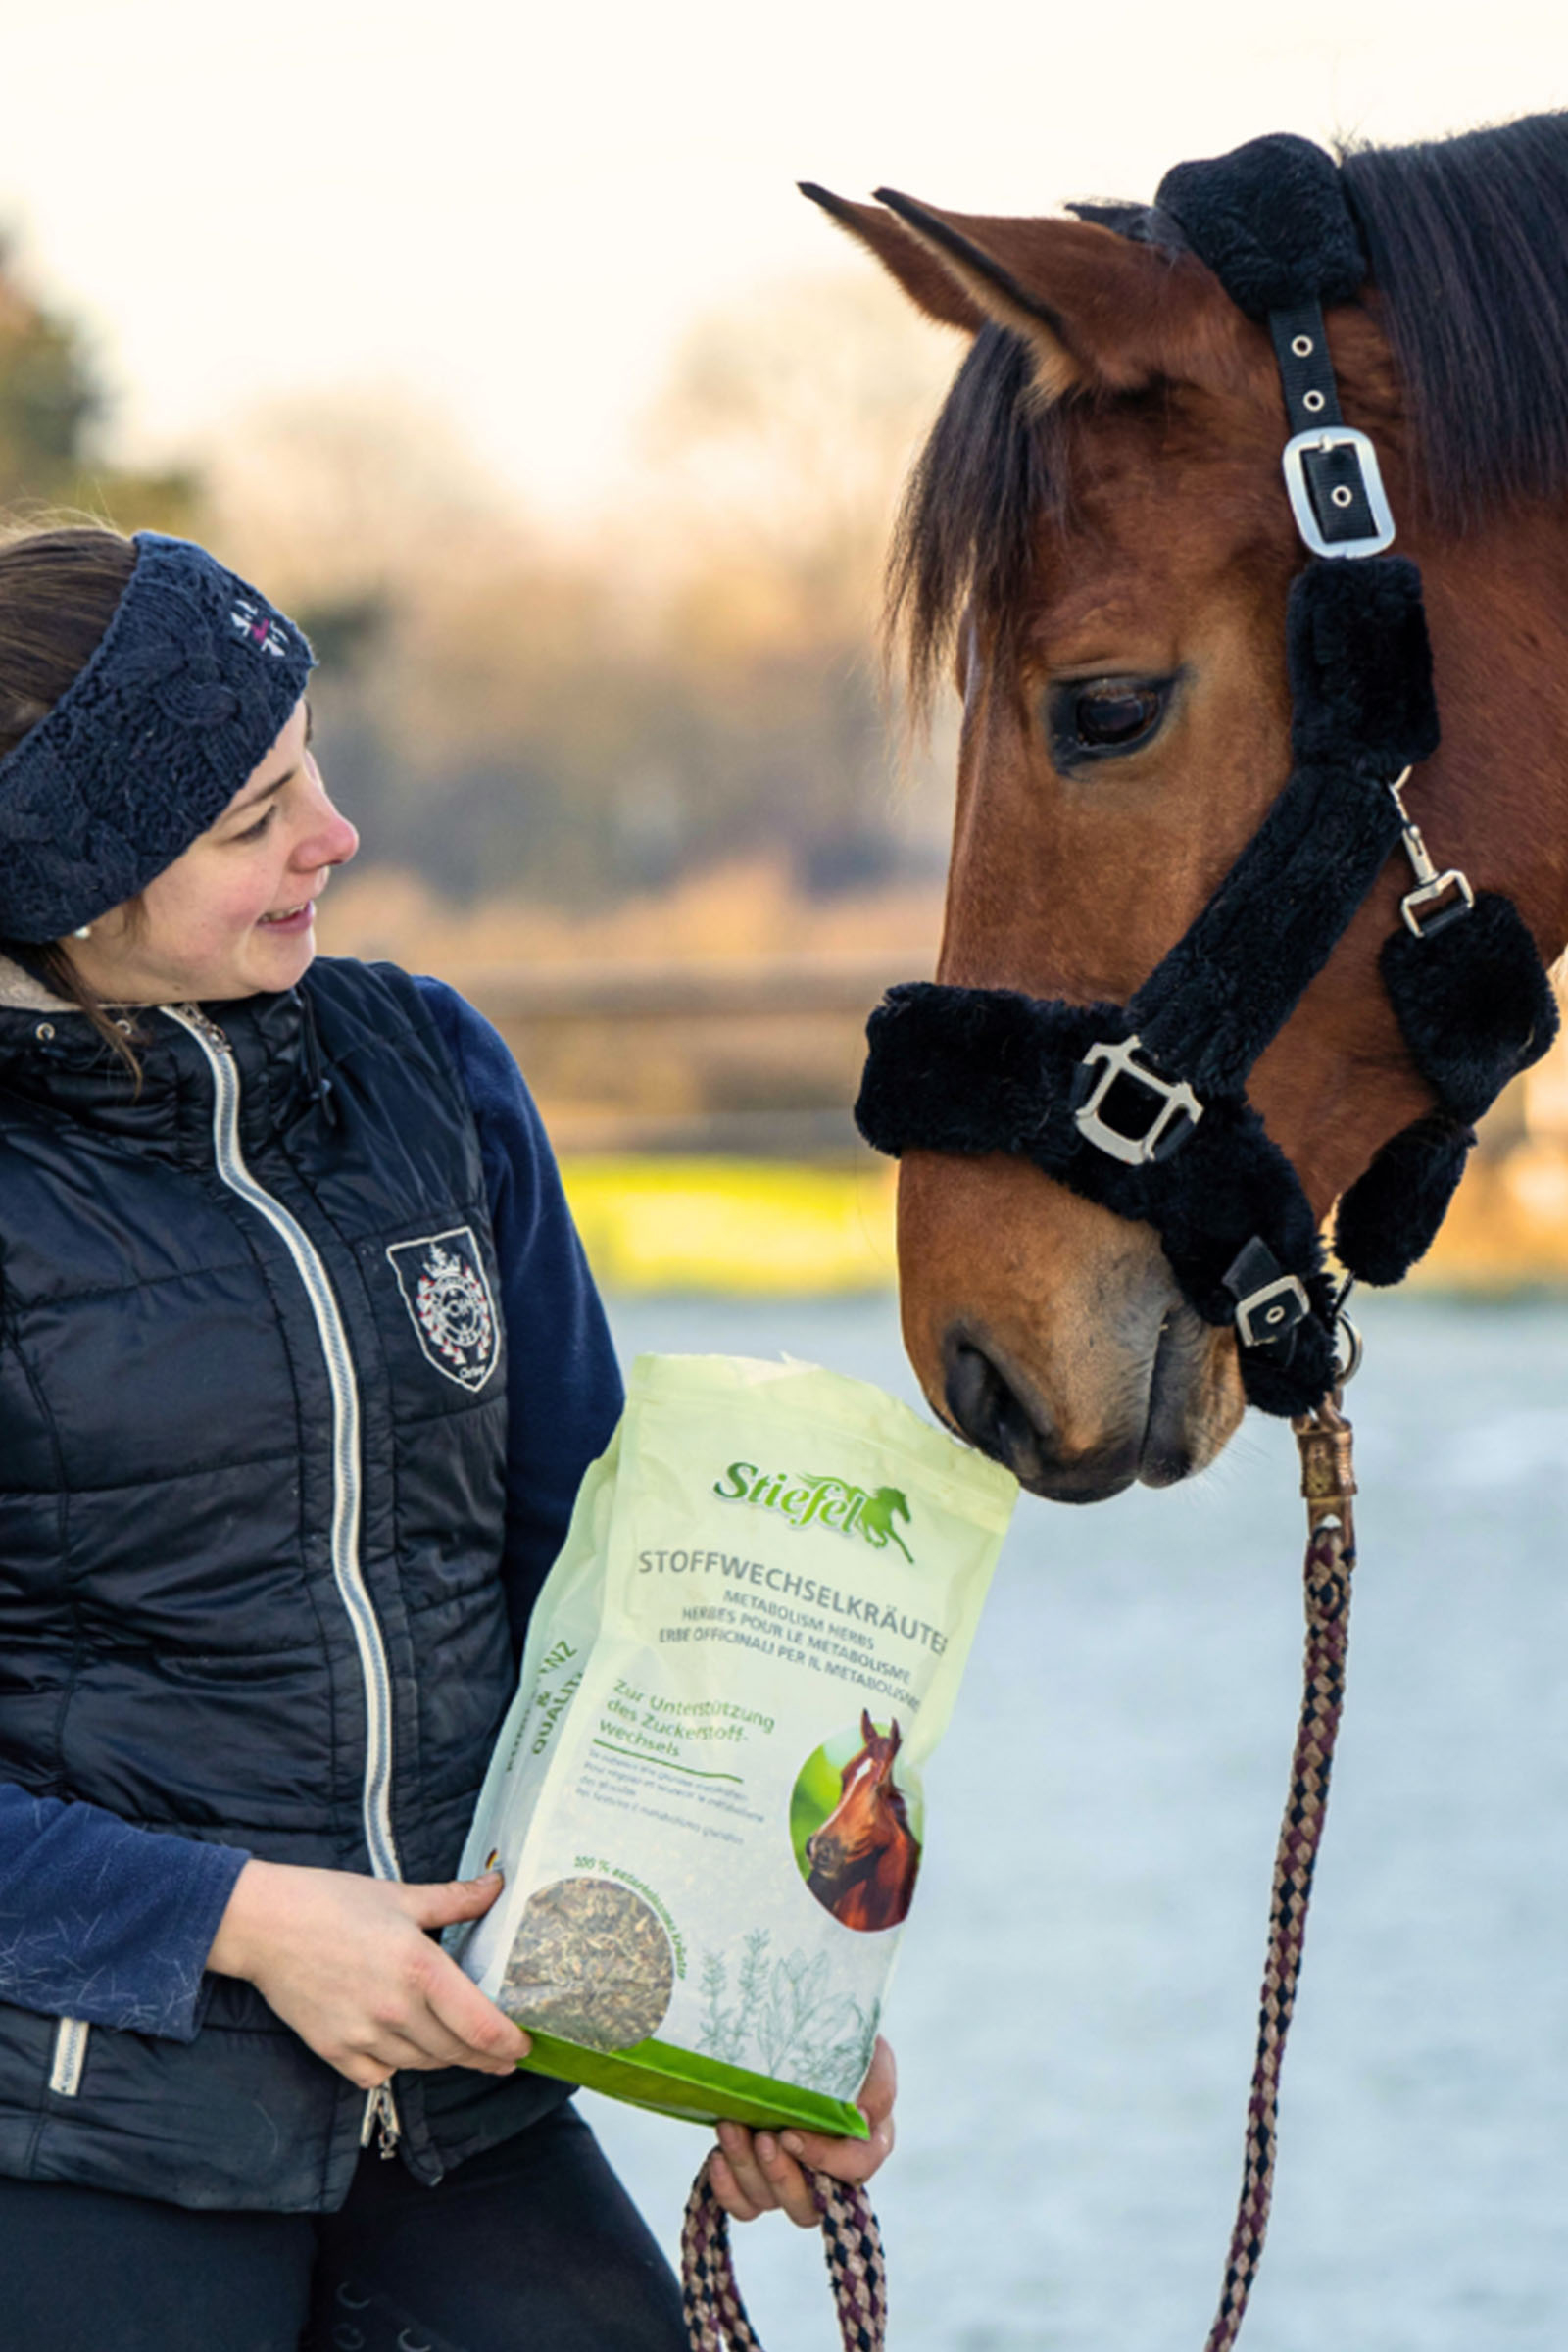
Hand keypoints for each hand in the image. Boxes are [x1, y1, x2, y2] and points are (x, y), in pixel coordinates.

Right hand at [207, 1859, 529, 2089]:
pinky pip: (380, 2075)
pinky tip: (403, 2047)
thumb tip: (497, 1885)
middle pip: (455, 2052)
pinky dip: (397, 2066)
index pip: (480, 2026)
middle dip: (485, 2055)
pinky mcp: (334, 2052)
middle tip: (503, 2054)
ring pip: (422, 2065)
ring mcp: (363, 2036)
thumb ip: (456, 1900)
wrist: (264, 1924)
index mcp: (420, 1968)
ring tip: (458, 2046)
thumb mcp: (401, 1895)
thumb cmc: (333, 1903)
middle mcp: (396, 2010)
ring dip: (445, 2058)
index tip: (525, 2046)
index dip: (509, 2043)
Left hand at [707, 2036, 895, 2227]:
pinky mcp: (757, 2179)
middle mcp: (829, 2172)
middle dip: (780, 2175)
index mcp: (866, 2144)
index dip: (825, 2160)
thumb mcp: (867, 2053)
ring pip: (769, 2201)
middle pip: (808, 2206)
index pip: (855, 2170)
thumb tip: (863, 2119)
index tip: (791, 2133)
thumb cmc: (839, 2044)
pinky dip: (727, 2188)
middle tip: (761, 2137)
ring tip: (730, 2127)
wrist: (794, 2034)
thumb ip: (877, 2085)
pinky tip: (717, 2158)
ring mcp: (791, 2178)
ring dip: (747, 2169)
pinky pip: (743, 2205)